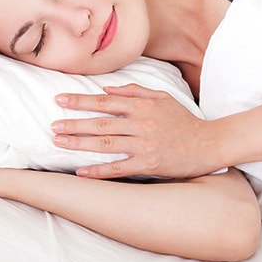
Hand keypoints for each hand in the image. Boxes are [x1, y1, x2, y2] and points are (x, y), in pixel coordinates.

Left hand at [52, 83, 222, 178]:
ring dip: (80, 142)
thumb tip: (107, 90)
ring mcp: (145, 145)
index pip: (105, 102)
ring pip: (106, 143)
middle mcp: (142, 124)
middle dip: (74, 122)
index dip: (81, 100)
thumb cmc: (184, 121)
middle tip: (52, 124)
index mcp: (143, 106)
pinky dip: (99, 170)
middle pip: (102, 122)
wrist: (209, 144)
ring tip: (58, 142)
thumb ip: (135, 91)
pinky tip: (81, 171)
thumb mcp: (162, 97)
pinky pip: (119, 168)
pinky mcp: (149, 165)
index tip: (60, 99)